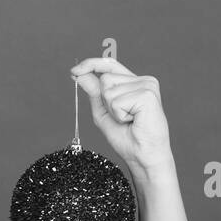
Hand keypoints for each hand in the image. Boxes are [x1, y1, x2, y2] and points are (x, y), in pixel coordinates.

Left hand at [69, 57, 172, 172]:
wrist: (142, 156)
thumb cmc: (127, 138)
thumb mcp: (103, 112)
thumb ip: (94, 93)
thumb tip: (79, 73)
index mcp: (134, 83)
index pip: (110, 65)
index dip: (91, 64)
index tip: (74, 71)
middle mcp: (143, 80)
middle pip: (105, 79)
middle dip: (105, 102)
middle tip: (123, 118)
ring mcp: (147, 85)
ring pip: (109, 89)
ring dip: (113, 110)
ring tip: (129, 120)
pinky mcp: (147, 94)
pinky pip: (116, 101)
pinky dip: (119, 115)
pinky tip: (134, 121)